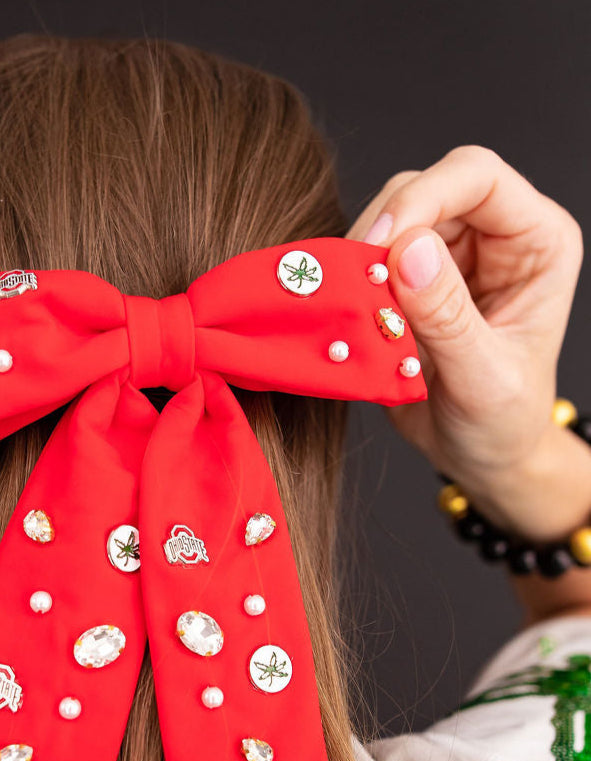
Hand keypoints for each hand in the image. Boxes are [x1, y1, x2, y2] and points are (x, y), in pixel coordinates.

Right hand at [347, 146, 583, 501]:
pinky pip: (367, 259)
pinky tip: (350, 319)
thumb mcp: (483, 378)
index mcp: (536, 241)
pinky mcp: (411, 278)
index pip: (477, 177)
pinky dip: (350, 285)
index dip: (423, 198)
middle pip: (424, 187)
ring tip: (358, 314)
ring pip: (386, 217)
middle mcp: (495, 234)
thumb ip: (448, 317)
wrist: (482, 456)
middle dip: (382, 233)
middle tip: (356, 288)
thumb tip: (409, 252)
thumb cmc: (502, 423)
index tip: (378, 248)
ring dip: (360, 261)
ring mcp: (450, 253)